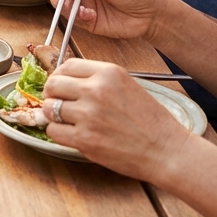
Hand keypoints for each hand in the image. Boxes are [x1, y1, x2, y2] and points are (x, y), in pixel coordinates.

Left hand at [42, 58, 193, 181]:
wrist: (166, 150)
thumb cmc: (151, 122)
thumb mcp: (127, 86)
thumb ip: (98, 81)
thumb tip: (67, 82)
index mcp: (108, 73)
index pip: (67, 65)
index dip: (59, 76)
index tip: (60, 85)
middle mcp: (95, 90)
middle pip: (53, 84)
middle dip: (52, 94)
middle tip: (59, 103)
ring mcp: (88, 115)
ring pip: (49, 108)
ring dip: (54, 115)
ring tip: (67, 121)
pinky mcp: (84, 139)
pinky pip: (53, 131)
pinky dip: (58, 133)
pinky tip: (71, 134)